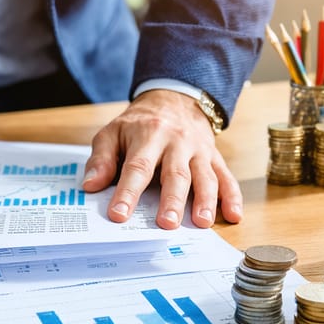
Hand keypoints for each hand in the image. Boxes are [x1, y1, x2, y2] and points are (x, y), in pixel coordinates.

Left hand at [81, 89, 242, 228]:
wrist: (173, 99)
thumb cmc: (139, 123)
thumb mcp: (113, 133)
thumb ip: (101, 159)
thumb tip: (90, 186)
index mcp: (148, 135)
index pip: (137, 167)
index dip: (128, 192)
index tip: (119, 214)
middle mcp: (176, 142)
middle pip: (175, 174)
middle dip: (172, 200)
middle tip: (166, 224)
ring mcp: (198, 150)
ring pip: (204, 176)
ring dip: (205, 201)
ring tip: (201, 223)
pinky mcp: (214, 157)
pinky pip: (225, 177)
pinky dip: (231, 197)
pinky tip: (233, 215)